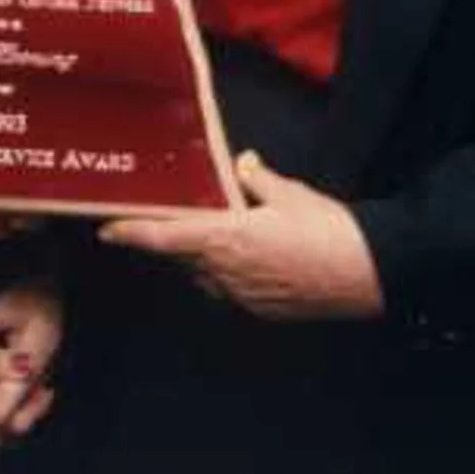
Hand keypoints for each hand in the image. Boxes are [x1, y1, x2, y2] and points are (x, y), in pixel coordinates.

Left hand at [100, 150, 384, 321]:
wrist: (368, 276)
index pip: (165, 237)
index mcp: (226, 239)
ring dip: (197, 257)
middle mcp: (224, 272)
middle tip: (161, 218)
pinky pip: (227, 289)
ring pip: (203, 275)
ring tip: (204, 234)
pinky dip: (223, 273)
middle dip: (170, 240)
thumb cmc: (327, 230)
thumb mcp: (291, 195)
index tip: (106, 229)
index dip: (132, 233)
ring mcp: (241, 296)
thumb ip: (259, 180)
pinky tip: (241, 258)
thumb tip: (243, 163)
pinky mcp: (259, 310)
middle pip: (181, 257)